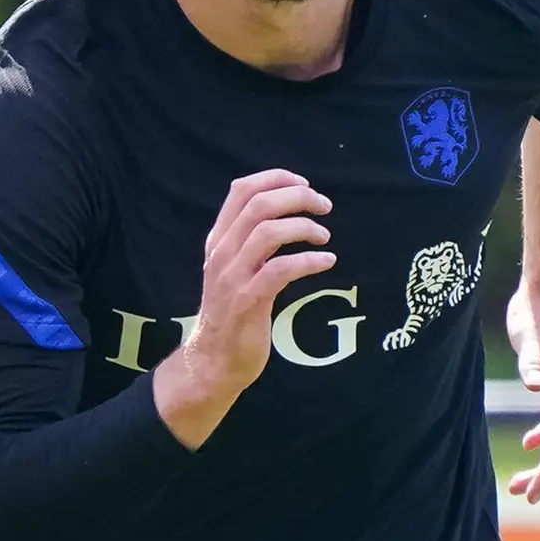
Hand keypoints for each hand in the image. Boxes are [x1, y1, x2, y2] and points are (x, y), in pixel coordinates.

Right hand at [152, 170, 334, 446]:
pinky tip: (327, 263)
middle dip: (298, 198)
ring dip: (305, 228)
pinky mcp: (247, 301)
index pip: (241, 190)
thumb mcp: (233, 270)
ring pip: (269, 231)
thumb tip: (285, 214)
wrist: (213, 361)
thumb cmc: (232, 314)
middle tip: (325, 207)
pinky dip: (309, 261)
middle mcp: (221, 253)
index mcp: (218, 240)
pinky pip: (281, 269)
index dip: (276, 179)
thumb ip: (249, 242)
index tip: (305, 185)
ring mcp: (232, 277)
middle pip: (259, 204)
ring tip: (325, 237)